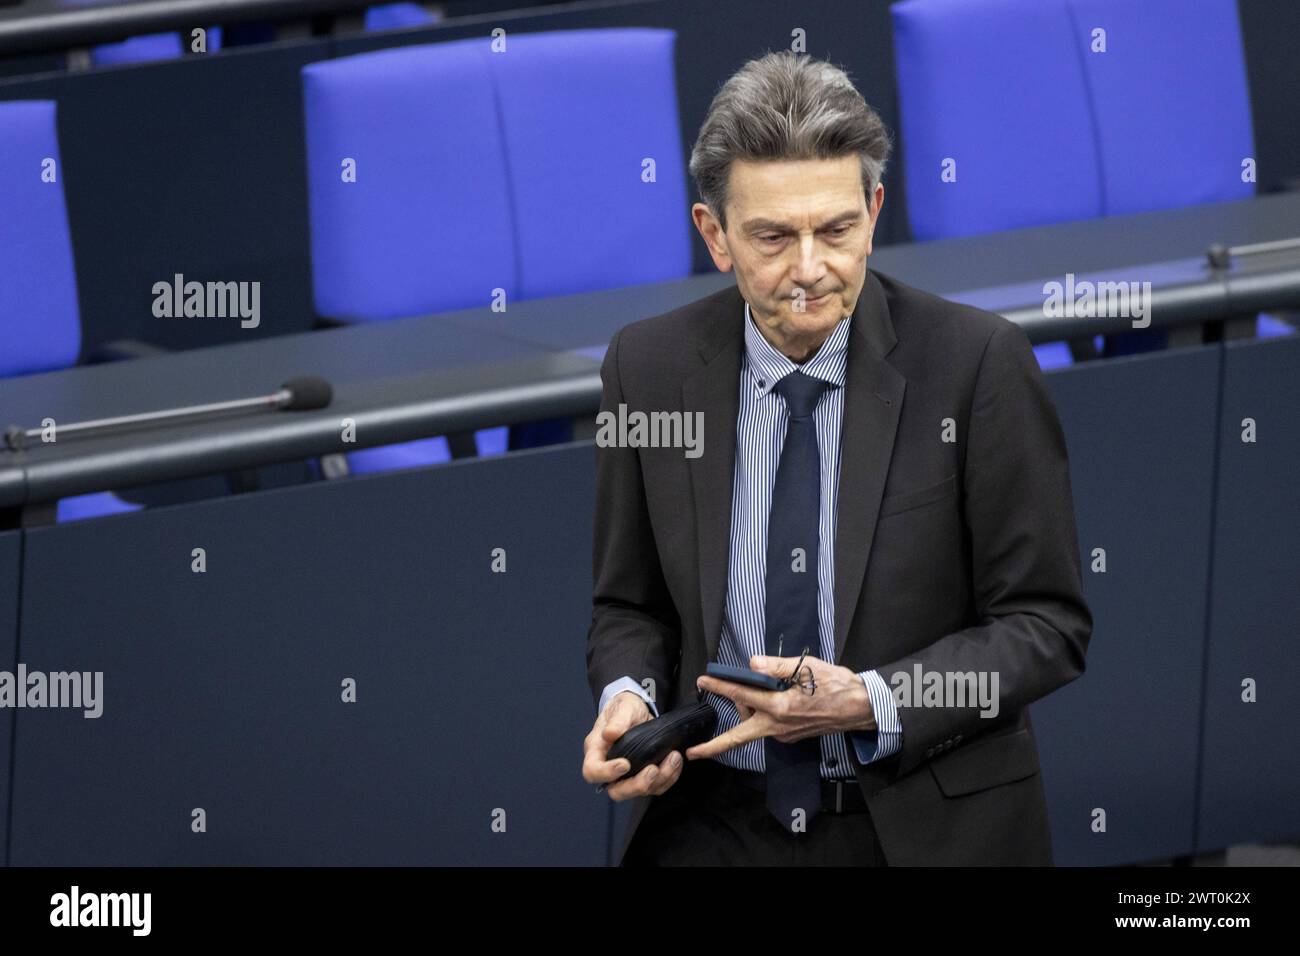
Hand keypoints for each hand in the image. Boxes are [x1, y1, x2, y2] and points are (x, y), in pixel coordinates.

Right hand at [581, 691, 683, 800]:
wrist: (639, 710)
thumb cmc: (625, 708)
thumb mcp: (623, 708)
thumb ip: (618, 720)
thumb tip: (610, 734)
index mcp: (597, 751)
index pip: (592, 771)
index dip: (606, 773)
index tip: (625, 764)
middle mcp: (610, 768)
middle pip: (617, 791)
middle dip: (637, 785)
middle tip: (653, 770)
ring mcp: (628, 775)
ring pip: (640, 791)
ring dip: (660, 779)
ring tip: (673, 757)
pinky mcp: (645, 775)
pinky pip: (657, 786)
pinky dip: (669, 777)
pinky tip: (676, 762)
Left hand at [685, 655, 874, 759]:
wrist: (860, 708)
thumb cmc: (837, 686)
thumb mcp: (807, 668)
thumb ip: (776, 666)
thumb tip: (752, 664)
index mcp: (780, 707)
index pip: (743, 694)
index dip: (721, 686)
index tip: (704, 680)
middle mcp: (779, 726)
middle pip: (739, 738)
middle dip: (714, 747)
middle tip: (693, 752)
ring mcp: (784, 734)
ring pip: (754, 725)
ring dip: (746, 710)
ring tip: (753, 689)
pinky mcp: (790, 736)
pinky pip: (767, 725)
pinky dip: (761, 714)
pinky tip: (770, 698)